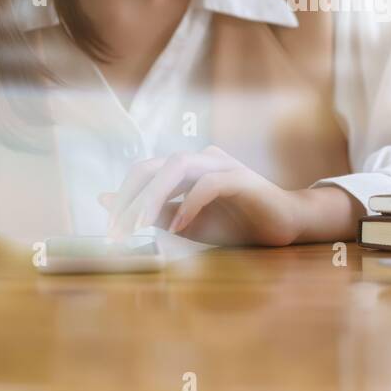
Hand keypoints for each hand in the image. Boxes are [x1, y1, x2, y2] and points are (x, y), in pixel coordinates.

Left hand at [98, 146, 361, 246]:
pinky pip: (209, 184)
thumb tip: (106, 202)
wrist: (284, 225)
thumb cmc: (236, 224)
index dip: (122, 198)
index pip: (143, 172)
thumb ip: (151, 212)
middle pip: (154, 166)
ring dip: (154, 197)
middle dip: (130, 198)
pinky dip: (190, 204)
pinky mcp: (242, 178)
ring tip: (140, 226)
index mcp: (185, 168)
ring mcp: (222, 165)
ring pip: (178, 167)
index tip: (110, 230)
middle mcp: (201, 159)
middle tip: (118, 231)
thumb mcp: (185, 223)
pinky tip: (179, 227)